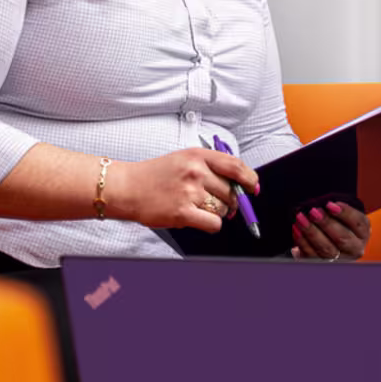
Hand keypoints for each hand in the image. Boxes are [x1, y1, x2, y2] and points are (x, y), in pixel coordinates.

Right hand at [114, 149, 257, 232]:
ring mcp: (189, 192)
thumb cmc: (155, 175)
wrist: (128, 187)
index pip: (235, 166)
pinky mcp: (183, 212)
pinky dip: (210, 225)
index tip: (253, 188)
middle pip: (230, 192)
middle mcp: (196, 172)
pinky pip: (213, 224)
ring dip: (216, 213)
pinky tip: (198, 220)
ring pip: (222, 209)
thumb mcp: (183, 159)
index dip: (249, 179)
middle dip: (229, 202)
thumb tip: (238, 186)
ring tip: (197, 208)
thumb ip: (209, 168)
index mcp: (198, 156)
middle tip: (217, 204)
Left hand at [290, 201, 369, 260]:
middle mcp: (355, 248)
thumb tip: (323, 205)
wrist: (332, 241)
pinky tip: (296, 230)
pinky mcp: (324, 264)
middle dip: (326, 224)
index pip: (358, 223)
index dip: (345, 213)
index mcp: (363, 233)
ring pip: (327, 249)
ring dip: (312, 233)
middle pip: (342, 238)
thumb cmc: (339, 223)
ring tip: (301, 219)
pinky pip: (312, 255)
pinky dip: (302, 242)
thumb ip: (336, 210)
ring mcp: (341, 259)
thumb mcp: (344, 215)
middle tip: (314, 212)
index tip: (330, 204)